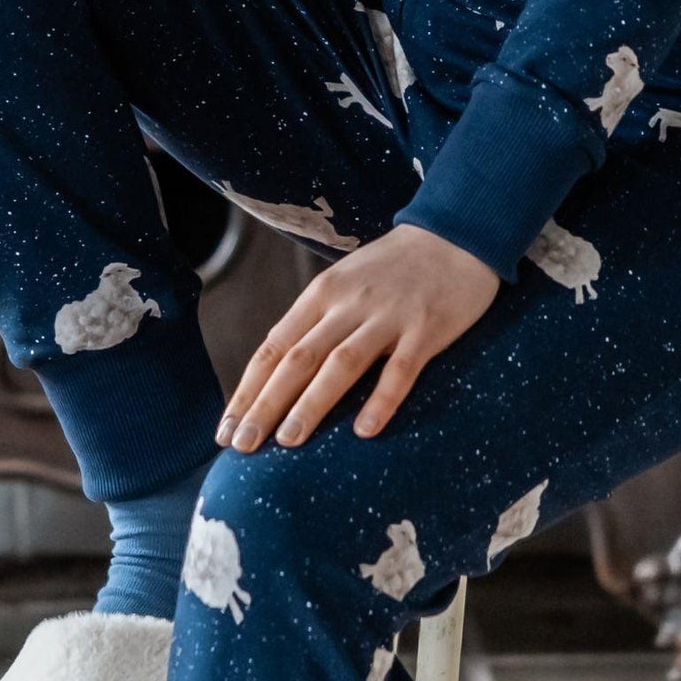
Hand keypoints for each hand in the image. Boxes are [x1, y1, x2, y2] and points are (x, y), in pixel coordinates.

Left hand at [218, 223, 497, 451]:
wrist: (455, 235)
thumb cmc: (392, 269)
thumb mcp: (343, 285)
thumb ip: (314, 324)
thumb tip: (275, 376)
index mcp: (321, 295)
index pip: (273, 348)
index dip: (247, 390)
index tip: (226, 429)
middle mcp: (348, 305)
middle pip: (297, 359)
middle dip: (266, 404)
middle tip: (242, 445)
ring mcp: (387, 317)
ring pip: (341, 364)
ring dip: (311, 403)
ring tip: (288, 441)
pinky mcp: (426, 328)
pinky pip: (401, 369)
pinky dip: (381, 400)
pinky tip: (364, 431)